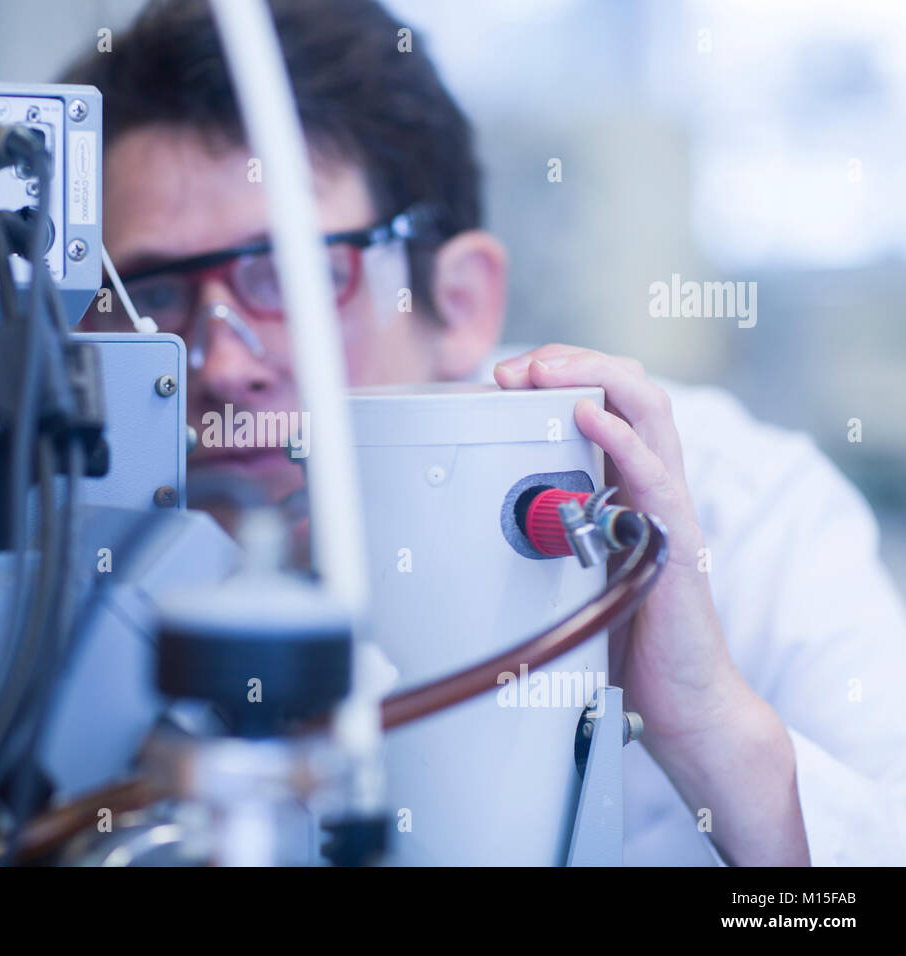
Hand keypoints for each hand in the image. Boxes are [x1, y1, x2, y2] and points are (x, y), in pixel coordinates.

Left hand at [494, 344, 807, 863]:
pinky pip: (654, 476)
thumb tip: (483, 506)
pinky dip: (620, 437)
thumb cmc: (627, 635)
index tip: (510, 375)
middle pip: (632, 391)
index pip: (610, 401)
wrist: (682, 700)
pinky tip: (587, 414)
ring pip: (650, 414)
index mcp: (632, 486)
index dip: (565, 374)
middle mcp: (657, 487)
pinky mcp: (675, 544)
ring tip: (547, 368)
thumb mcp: (575, 563)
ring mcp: (671, 510)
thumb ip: (549, 524)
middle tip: (521, 362)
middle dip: (574, 361)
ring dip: (596, 377)